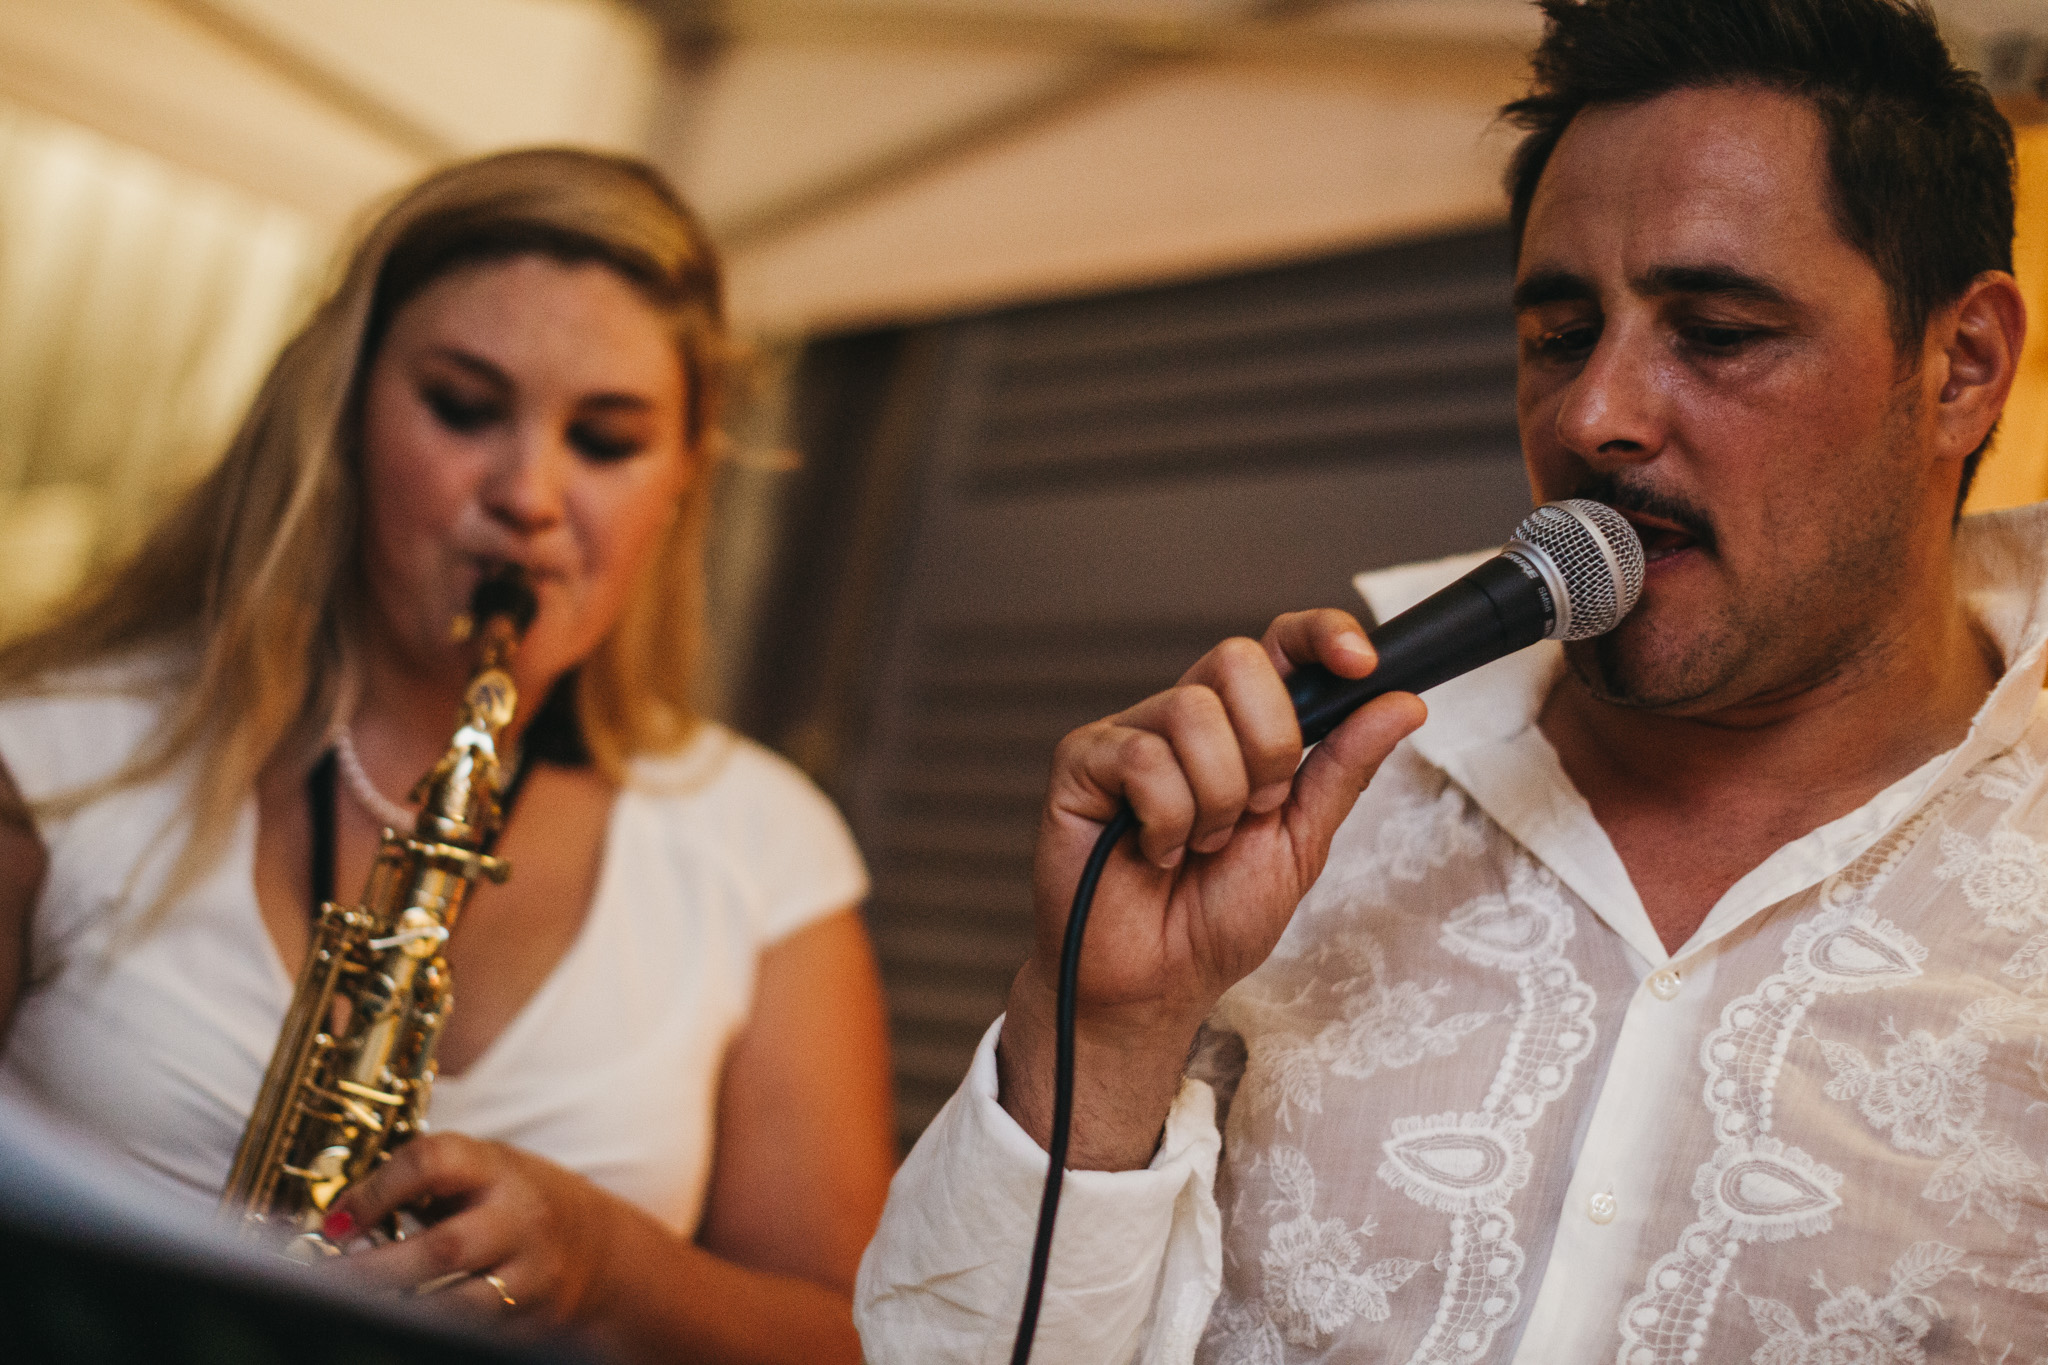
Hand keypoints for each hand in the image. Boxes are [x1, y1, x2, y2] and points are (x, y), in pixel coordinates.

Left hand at [322, 1133, 619, 1330]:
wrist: (596, 1246)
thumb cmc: (515, 1202)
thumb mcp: (480, 1171)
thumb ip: (422, 1182)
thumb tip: (339, 1215)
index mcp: (497, 1169)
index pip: (434, 1162)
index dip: (378, 1189)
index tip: (337, 1222)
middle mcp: (519, 1217)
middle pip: (444, 1247)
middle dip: (375, 1269)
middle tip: (325, 1280)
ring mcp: (531, 1272)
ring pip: (460, 1303)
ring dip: (401, 1309)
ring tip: (355, 1310)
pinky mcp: (533, 1318)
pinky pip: (476, 1331)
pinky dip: (434, 1331)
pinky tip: (400, 1327)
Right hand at [1000, 609, 1424, 1165]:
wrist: (1154, 984)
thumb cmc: (1214, 918)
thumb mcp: (1301, 843)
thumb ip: (1343, 769)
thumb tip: (1403, 703)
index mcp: (1240, 728)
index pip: (1279, 647)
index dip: (1320, 635)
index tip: (1362, 662)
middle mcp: (1183, 718)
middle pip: (1237, 661)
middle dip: (1269, 748)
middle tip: (1253, 811)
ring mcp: (1129, 735)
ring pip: (1192, 712)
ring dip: (1214, 800)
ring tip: (1196, 845)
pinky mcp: (1081, 762)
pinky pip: (1142, 758)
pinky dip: (1165, 820)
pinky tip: (1153, 851)